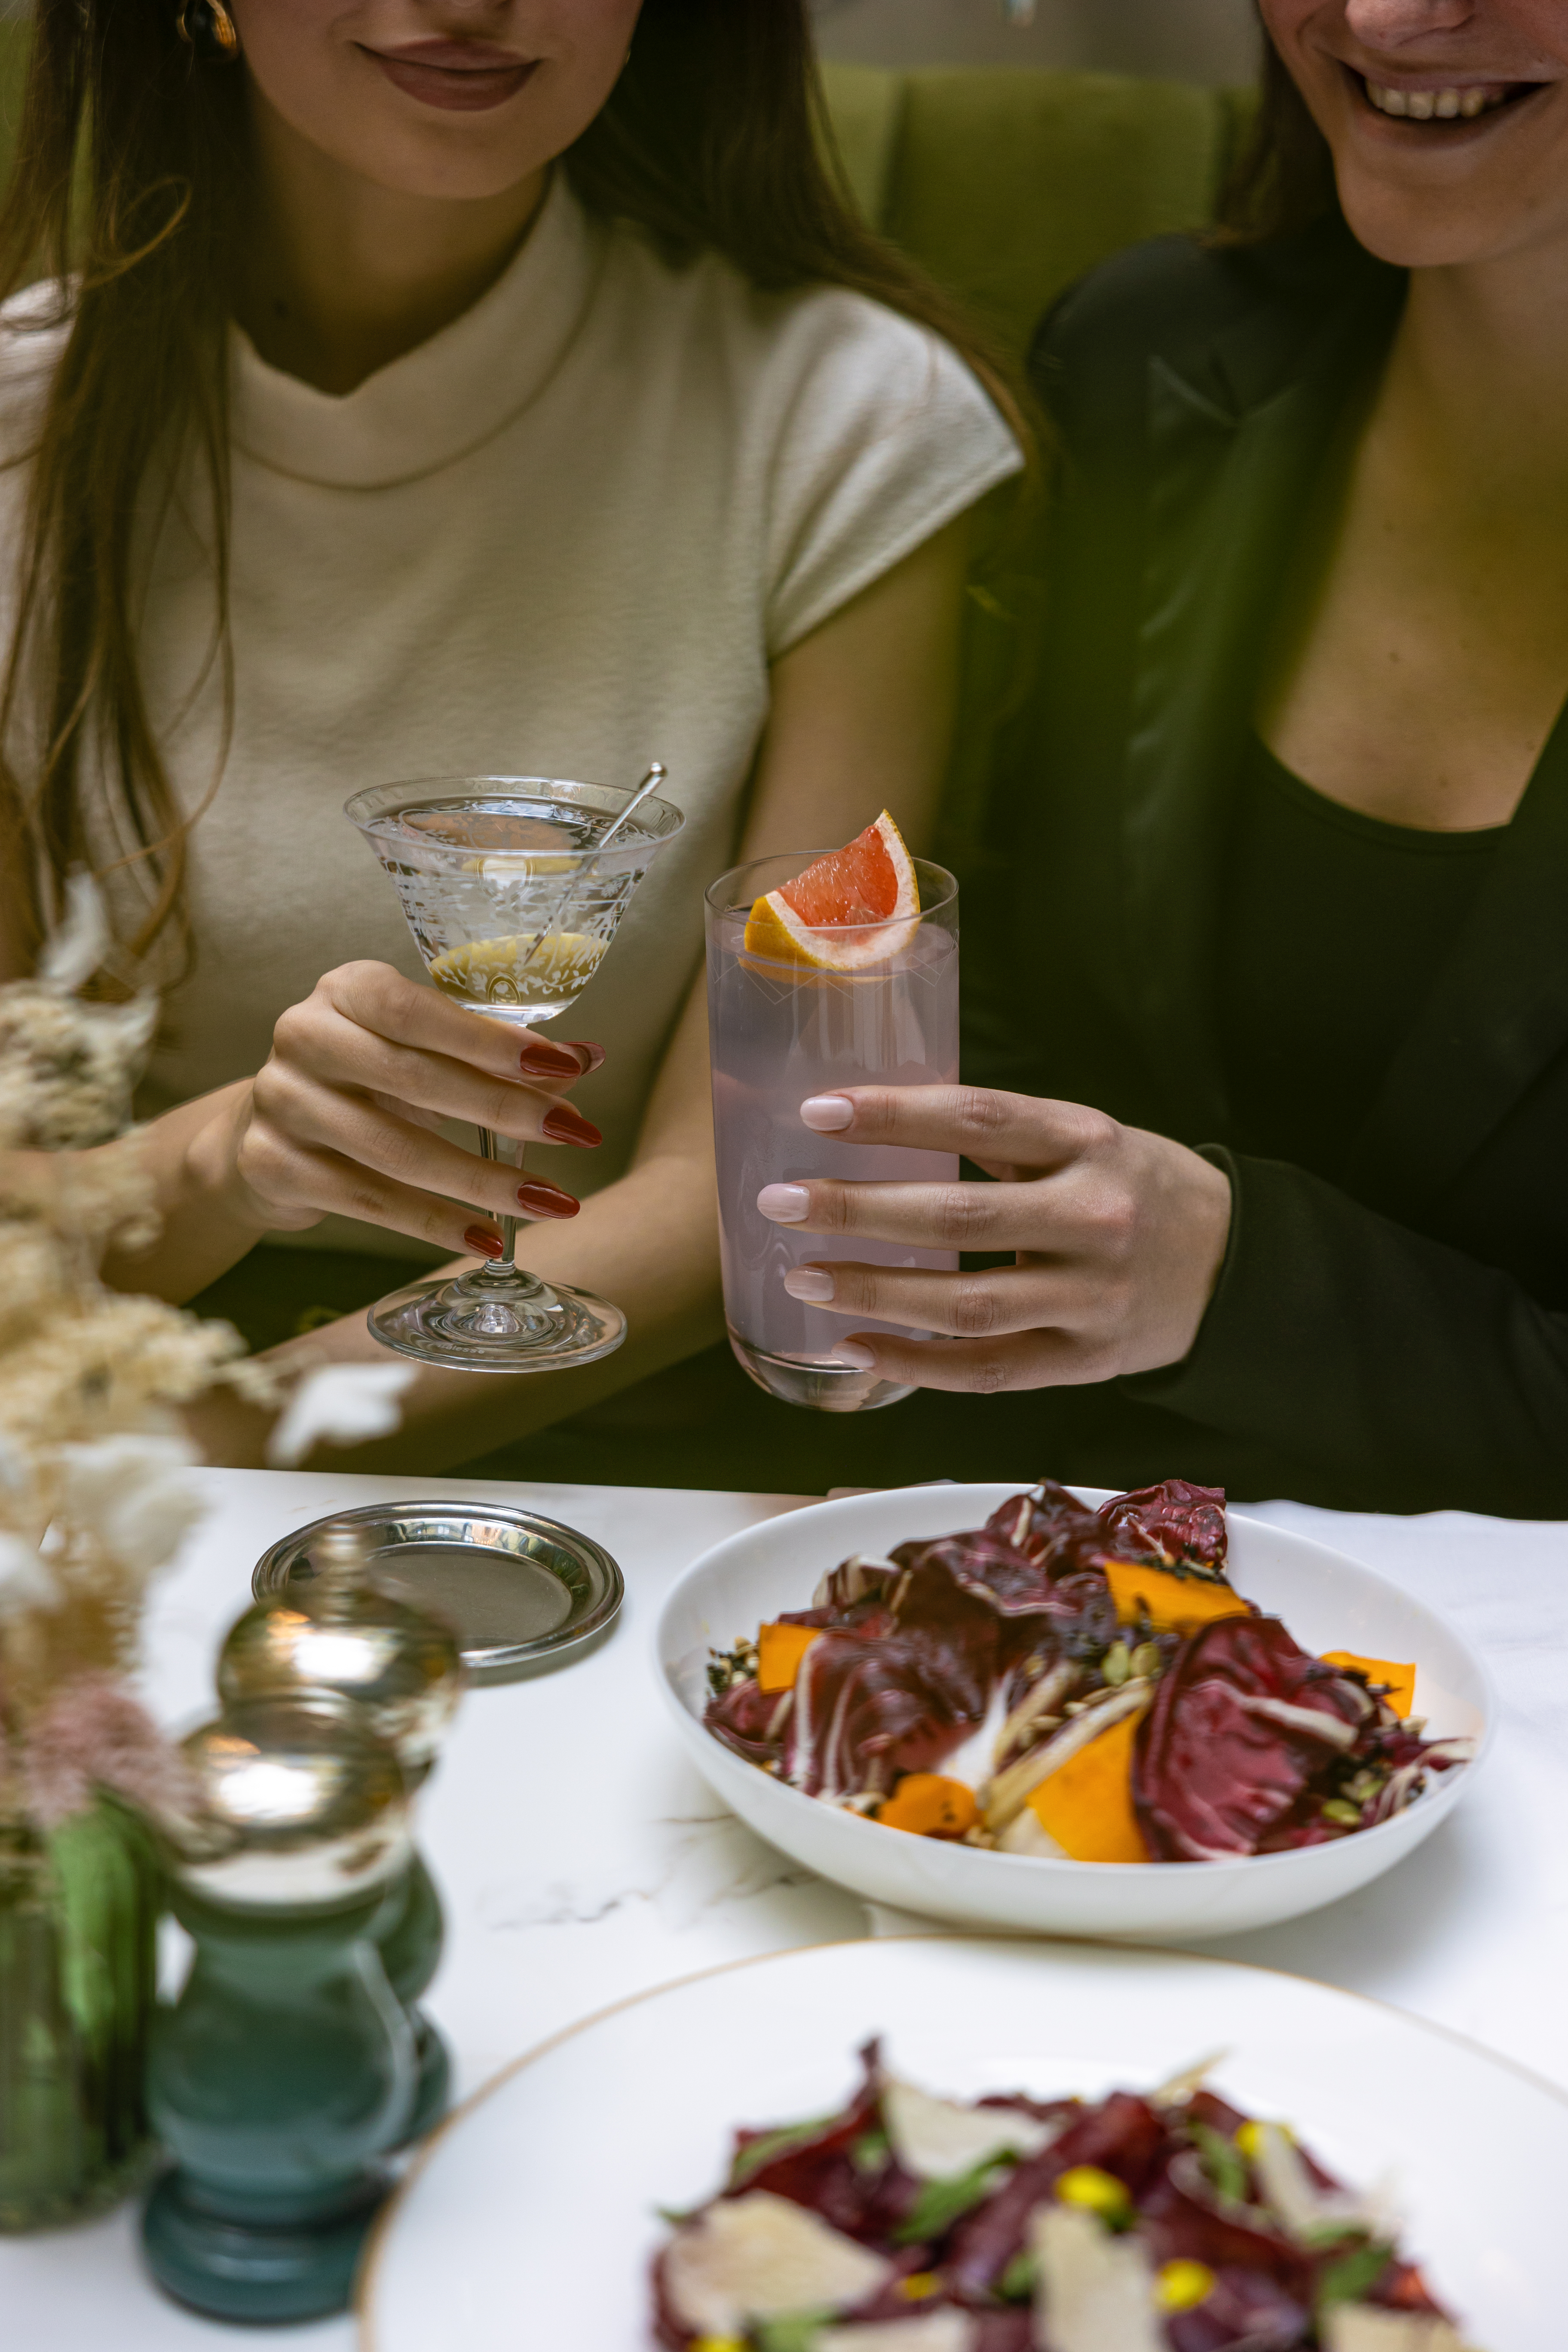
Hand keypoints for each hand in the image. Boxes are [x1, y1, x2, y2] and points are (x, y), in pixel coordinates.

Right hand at [196, 962, 604, 1256]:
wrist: (270, 1127)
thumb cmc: (366, 1076)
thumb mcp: (423, 1049)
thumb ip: (497, 1051)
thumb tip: (589, 1056)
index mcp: (345, 990)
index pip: (418, 1010)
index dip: (491, 1042)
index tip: (564, 1069)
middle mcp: (304, 1037)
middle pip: (413, 1080)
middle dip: (506, 1110)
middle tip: (579, 1135)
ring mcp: (283, 1104)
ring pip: (395, 1152)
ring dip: (483, 1182)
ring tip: (551, 1201)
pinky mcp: (273, 1166)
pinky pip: (369, 1202)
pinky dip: (436, 1225)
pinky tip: (488, 1239)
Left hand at [756, 1087, 1231, 1393]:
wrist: (1235, 1267)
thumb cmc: (1136, 1189)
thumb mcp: (1087, 1138)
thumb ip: (1002, 1137)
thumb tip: (877, 1127)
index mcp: (1089, 1142)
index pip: (978, 1118)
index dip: (894, 1114)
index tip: (817, 1112)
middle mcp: (1093, 1218)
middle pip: (958, 1218)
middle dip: (858, 1211)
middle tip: (781, 1202)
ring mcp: (1091, 1298)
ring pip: (964, 1305)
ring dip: (874, 1294)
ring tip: (803, 1279)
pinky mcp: (1086, 1362)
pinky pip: (987, 1370)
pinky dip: (915, 1365)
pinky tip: (855, 1352)